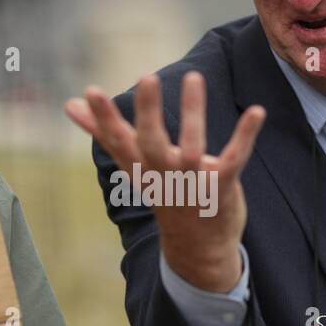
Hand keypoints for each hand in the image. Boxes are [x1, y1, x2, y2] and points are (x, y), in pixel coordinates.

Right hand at [65, 72, 264, 291]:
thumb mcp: (132, 164)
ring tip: (193, 77)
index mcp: (139, 166)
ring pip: (191, 147)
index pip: (117, 140)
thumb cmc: (163, 194)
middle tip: (147, 77)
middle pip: (151, 142)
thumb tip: (69, 104)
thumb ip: (104, 132)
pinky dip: (245, 135)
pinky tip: (257, 112)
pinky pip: (233, 158)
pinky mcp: (221, 186)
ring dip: (193, 113)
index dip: (103, 117)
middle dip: (148, 112)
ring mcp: (192, 182)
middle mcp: (162, 174)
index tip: (90, 90)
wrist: (197, 248)